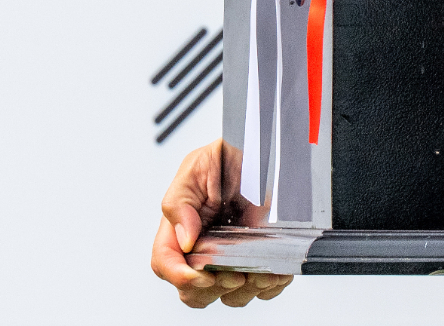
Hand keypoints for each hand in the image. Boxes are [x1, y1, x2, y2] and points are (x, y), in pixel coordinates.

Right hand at [149, 139, 293, 308]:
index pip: (166, 266)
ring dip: (246, 289)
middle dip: (214, 289)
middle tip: (233, 274)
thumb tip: (184, 240)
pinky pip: (265, 288)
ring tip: (260, 271)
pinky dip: (271, 285)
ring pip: (231, 295)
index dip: (182, 277)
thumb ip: (180, 203)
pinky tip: (277, 270)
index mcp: (180, 232)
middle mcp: (205, 250)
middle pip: (196, 292)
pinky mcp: (261, 259)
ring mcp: (233, 258)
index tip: (203, 276)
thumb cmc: (224, 157)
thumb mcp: (195, 168)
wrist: (262, 147)